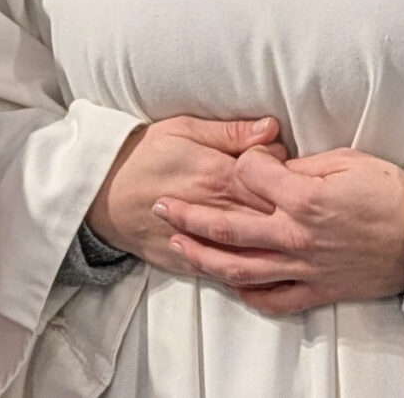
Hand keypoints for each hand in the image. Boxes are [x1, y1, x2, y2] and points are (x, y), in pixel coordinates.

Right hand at [86, 117, 288, 269]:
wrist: (102, 195)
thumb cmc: (144, 155)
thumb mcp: (185, 129)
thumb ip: (231, 132)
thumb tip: (272, 128)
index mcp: (220, 176)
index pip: (274, 180)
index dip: (290, 177)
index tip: (292, 171)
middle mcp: (218, 213)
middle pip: (272, 218)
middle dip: (291, 214)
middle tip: (301, 207)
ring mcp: (206, 243)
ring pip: (257, 252)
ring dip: (278, 247)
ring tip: (291, 238)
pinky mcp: (193, 264)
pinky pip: (232, 276)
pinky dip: (255, 275)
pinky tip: (271, 269)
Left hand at [155, 146, 403, 315]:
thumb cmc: (390, 194)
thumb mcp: (346, 162)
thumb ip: (302, 165)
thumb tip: (273, 165)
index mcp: (302, 198)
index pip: (248, 173)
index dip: (244, 159)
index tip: (247, 155)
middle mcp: (295, 236)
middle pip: (226, 227)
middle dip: (188, 214)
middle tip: (162, 204)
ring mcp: (303, 267)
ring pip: (239, 268)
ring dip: (202, 256)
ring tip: (178, 244)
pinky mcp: (316, 290)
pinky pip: (273, 299)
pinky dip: (247, 293)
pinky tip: (229, 283)